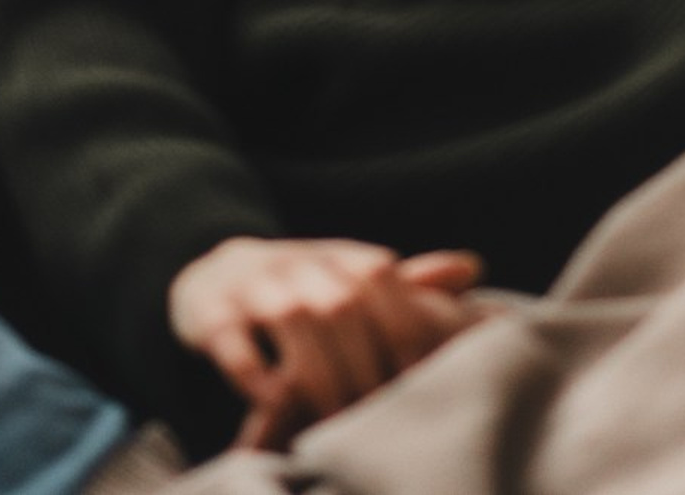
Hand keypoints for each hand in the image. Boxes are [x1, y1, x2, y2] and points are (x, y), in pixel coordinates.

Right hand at [169, 236, 486, 451]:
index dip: (405, 329)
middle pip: (341, 307)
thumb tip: (472, 267)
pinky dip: (253, 371)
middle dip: (362, 368)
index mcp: (343, 259)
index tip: (422, 381)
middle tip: (377, 420)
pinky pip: (232, 340)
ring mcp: (255, 286)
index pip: (383, 281)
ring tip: (332, 425)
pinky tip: (271, 402)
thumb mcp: (353, 280)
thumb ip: (409, 283)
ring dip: (315, 376)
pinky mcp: (212, 314)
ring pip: (292, 320)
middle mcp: (301, 264)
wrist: (219, 274)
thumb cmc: (305, 289)